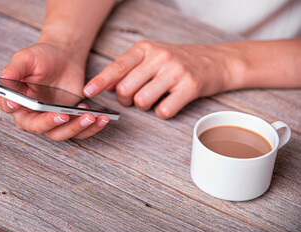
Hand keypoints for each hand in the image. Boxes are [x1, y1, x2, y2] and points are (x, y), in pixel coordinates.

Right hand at [0, 43, 108, 140]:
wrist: (64, 57)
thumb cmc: (42, 56)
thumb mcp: (26, 58)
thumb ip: (14, 69)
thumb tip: (4, 81)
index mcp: (16, 100)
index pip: (9, 108)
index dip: (15, 109)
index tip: (23, 105)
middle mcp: (31, 115)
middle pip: (39, 127)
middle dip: (53, 123)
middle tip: (67, 115)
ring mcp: (51, 120)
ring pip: (61, 133)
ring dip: (76, 128)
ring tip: (92, 117)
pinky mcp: (69, 120)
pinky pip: (79, 130)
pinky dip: (90, 127)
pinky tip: (99, 116)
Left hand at [84, 40, 237, 118]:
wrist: (215, 61)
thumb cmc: (178, 61)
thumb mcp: (151, 57)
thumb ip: (129, 69)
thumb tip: (106, 86)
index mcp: (146, 48)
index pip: (117, 66)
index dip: (100, 81)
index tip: (87, 91)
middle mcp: (160, 57)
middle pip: (125, 89)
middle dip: (125, 100)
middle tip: (133, 99)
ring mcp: (176, 71)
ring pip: (142, 101)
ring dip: (144, 106)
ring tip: (154, 99)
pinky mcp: (190, 87)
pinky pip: (163, 111)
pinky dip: (162, 112)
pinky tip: (169, 102)